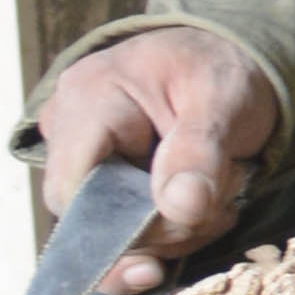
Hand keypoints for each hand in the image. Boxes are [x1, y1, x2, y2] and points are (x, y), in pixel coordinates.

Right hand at [32, 25, 282, 289]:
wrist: (225, 61)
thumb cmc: (219, 71)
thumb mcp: (224, 101)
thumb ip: (200, 153)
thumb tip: (180, 209)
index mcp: (88, 98)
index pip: (72, 194)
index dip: (125, 225)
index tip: (189, 214)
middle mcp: (68, 128)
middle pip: (94, 221)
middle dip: (166, 227)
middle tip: (220, 199)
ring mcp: (80, 157)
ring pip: (114, 232)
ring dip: (175, 229)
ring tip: (215, 191)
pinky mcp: (99, 180)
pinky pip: (125, 230)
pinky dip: (168, 229)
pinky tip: (198, 204)